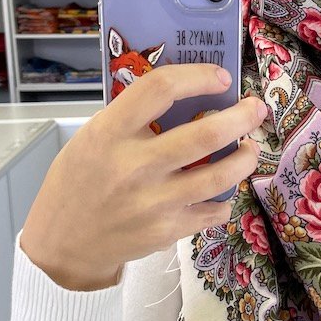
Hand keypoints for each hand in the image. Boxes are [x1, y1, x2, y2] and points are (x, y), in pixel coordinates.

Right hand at [20, 63, 266, 289]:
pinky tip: (222, 190)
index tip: (220, 77)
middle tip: (256, 109)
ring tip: (250, 149)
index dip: (198, 77)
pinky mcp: (167, 230)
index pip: (160, 89)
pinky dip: (224, 198)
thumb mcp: (91, 139)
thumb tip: (187, 99)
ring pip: (220, 175)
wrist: (63, 244)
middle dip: (242, 117)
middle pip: (206, 133)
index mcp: (109, 133)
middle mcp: (135, 165)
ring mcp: (154, 201)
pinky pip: (213, 210)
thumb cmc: (78, 183)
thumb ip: (131, 120)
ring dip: (245, 157)